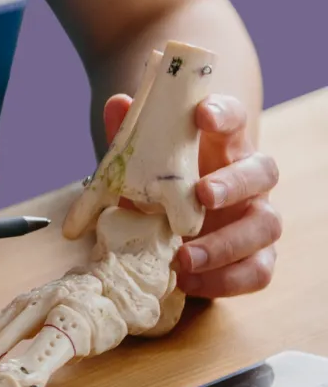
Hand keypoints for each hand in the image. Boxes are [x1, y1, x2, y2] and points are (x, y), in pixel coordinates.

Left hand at [103, 92, 280, 297]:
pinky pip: (259, 270)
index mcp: (224, 143)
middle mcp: (249, 176)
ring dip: (227, 243)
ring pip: (267, 225)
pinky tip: (189, 281)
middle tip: (203, 195)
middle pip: (263, 171)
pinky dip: (227, 280)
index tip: (203, 117)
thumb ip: (130, 132)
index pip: (235, 118)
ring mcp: (257, 216)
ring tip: (184, 257)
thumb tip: (118, 104)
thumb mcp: (141, 158)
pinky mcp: (258, 255)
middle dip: (234, 183)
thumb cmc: (161, 180)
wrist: (170, 221)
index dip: (224, 114)